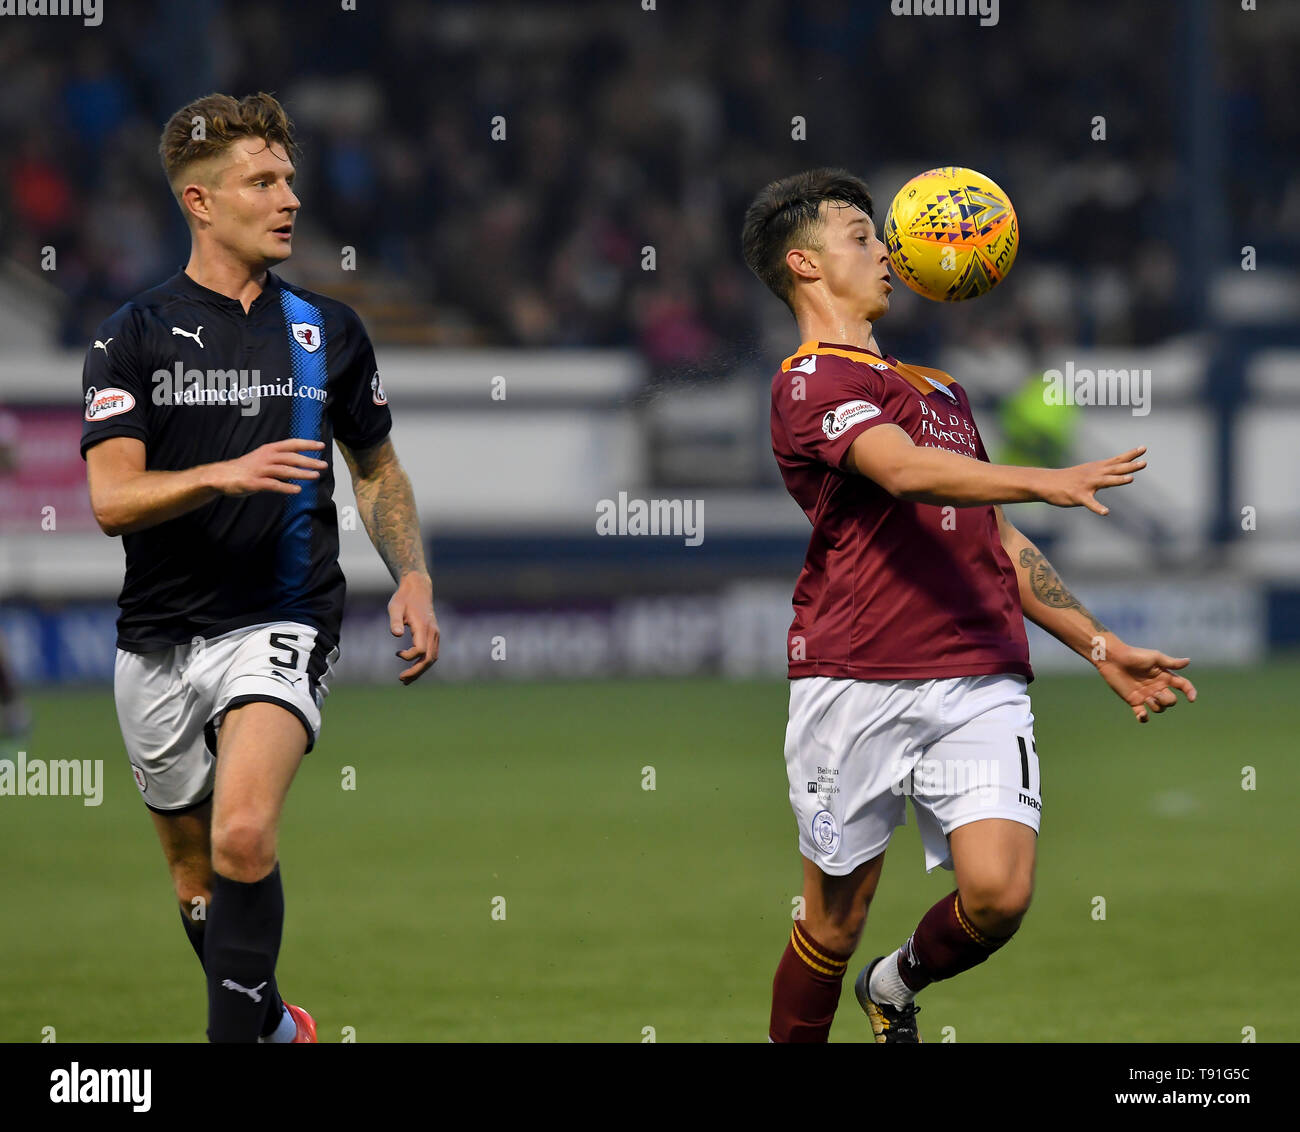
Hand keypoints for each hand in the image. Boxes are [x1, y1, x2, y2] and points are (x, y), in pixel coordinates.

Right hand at [209, 438, 327, 495]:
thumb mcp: (263, 458)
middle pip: (291, 457)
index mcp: (269, 449)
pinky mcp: (254, 482)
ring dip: (301, 473)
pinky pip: (273, 485)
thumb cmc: (246, 468)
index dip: (307, 444)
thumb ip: (280, 459)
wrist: (221, 476)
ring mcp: (260, 470)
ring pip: (284, 470)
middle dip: (309, 460)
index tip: (321, 446)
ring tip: (315, 476)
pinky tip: (297, 490)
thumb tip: (300, 463)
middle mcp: (266, 457)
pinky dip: (286, 487)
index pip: (292, 444)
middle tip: (324, 465)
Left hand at [389, 572, 438, 683]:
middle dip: (416, 671)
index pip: (420, 650)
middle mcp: (432, 632)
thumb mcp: (394, 606)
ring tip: (406, 679)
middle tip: (402, 680)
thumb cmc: (404, 598)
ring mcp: (435, 634)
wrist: (418, 588)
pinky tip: (413, 667)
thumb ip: (395, 620)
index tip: (396, 653)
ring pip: (433, 658)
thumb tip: (396, 635)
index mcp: (423, 626)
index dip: (409, 657)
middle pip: (429, 659)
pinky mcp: (434, 635)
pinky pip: (433, 654)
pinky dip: (424, 663)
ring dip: (421, 670)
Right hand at [1040, 447, 1146, 514]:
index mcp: (1096, 468)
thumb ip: (1103, 471)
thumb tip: (1119, 470)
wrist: (1045, 483)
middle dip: (1130, 466)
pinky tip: (1105, 512)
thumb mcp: (1087, 471)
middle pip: (1115, 469)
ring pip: (1105, 481)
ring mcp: (1086, 485)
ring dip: (1118, 480)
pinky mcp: (1078, 496)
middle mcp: (1093, 474)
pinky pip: (1089, 503)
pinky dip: (1097, 507)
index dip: (1130, 455)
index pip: (1117, 460)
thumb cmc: (1067, 479)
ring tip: (1131, 478)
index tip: (1143, 448)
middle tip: (1144, 463)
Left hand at [1095, 640, 1196, 722]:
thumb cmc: (1134, 655)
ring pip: (1159, 709)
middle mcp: (1157, 687)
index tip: (1191, 699)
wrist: (1113, 659)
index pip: (1183, 686)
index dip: (1190, 692)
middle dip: (1167, 701)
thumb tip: (1188, 661)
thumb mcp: (1154, 658)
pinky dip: (1143, 718)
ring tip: (1146, 698)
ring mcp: (1146, 695)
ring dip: (1156, 706)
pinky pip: (1142, 715)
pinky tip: (1142, 715)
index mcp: (1164, 677)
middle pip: (1171, 701)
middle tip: (1155, 693)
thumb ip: (1171, 663)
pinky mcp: (1134, 701)